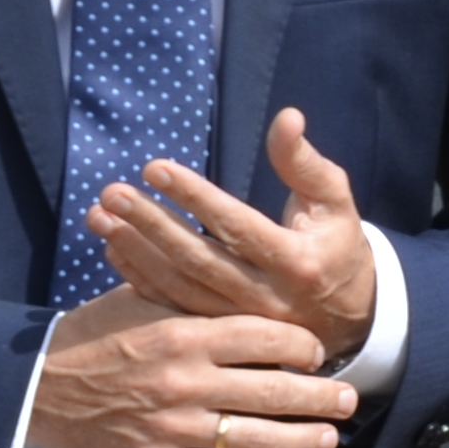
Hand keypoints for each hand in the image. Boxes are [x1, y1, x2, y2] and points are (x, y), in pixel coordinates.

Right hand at [30, 285, 357, 447]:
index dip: (304, 347)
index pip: (268, 338)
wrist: (36, 387)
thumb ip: (196, 294)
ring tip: (328, 439)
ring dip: (301, 442)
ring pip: (256, 440)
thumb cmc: (96, 335)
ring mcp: (173, 427)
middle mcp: (186, 381)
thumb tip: (247, 273)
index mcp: (187, 334)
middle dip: (321, 398)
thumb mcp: (144, 299)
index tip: (318, 353)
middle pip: (274, 392)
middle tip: (349, 401)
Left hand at [100, 109, 378, 362]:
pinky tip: (113, 250)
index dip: (195, 197)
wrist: (348, 316)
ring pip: (180, 286)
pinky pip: (174, 306)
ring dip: (135, 251)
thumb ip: (304, 162)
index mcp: (297, 262)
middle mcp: (266, 297)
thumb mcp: (334, 200)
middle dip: (151, 224)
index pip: (238, 226)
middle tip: (113, 193)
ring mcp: (240, 320)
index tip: (155, 168)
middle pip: (199, 259)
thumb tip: (287, 117)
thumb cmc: (336, 244)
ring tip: (100, 217)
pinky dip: (140, 279)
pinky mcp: (222, 330)